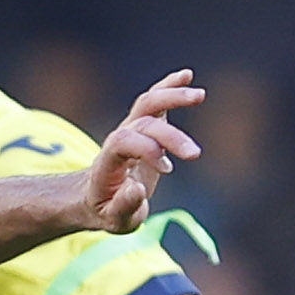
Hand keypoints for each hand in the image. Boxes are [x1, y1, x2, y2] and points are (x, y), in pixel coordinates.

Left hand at [82, 72, 203, 235]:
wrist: (95, 195)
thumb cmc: (107, 210)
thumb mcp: (114, 219)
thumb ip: (124, 206)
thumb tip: (137, 188)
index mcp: (108, 161)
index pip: (124, 142)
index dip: (147, 150)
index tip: (167, 169)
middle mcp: (118, 139)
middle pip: (143, 124)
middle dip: (169, 136)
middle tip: (194, 154)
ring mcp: (130, 128)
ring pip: (148, 104)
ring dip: (172, 97)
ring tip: (199, 95)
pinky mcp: (143, 125)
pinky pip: (154, 101)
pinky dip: (169, 86)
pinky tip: (187, 75)